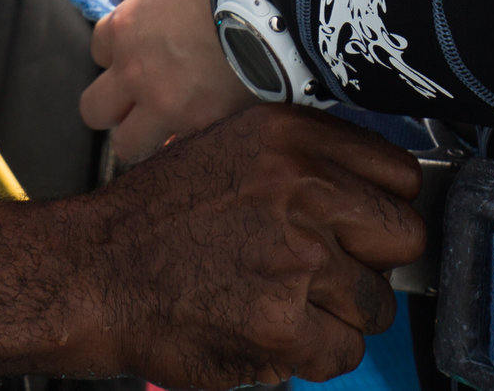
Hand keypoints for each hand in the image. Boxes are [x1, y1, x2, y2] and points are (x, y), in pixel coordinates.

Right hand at [72, 103, 424, 387]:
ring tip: (281, 303)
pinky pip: (340, 353)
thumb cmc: (153, 218)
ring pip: (375, 306)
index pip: (398, 174)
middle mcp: (300, 190)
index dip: (381, 208)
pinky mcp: (283, 324)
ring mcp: (296, 259)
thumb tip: (369, 193)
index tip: (363, 227)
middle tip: (327, 274)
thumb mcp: (228, 149)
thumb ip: (301, 163)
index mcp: (289, 138)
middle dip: (371, 263)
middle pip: (402, 237)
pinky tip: (265, 332)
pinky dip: (309, 355)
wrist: (91, 272)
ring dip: (337, 315)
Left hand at [83, 0, 255, 160]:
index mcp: (125, 30)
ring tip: (165, 128)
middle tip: (138, 100)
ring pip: (127, 145)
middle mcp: (135, 74)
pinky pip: (178, 153)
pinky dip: (185, 146)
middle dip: (113, 107)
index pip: (97, 50)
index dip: (119, 52)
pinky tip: (201, 135)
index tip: (141, 51)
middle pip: (94, 110)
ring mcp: (165, 107)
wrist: (275, 7)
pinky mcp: (203, 129)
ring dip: (142, 137)